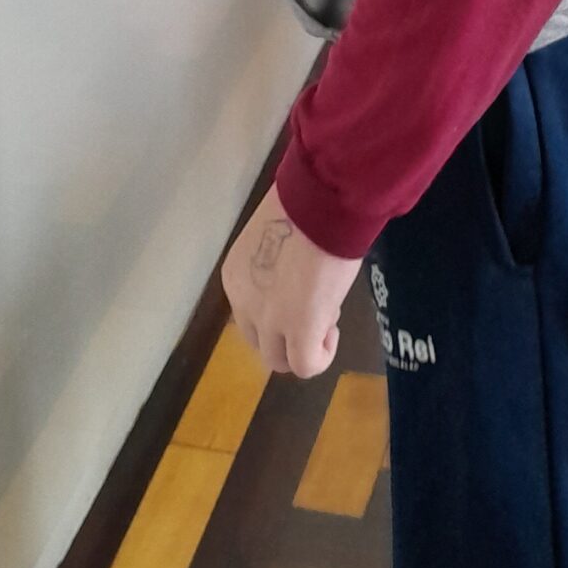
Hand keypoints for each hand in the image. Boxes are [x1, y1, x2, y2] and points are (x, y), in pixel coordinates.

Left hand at [220, 181, 363, 378]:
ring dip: (303, 346)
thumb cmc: (305, 208)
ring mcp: (269, 320)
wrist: (321, 202)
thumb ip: (275, 268)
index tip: (303, 289)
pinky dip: (320, 357)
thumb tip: (298, 281)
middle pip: (260, 340)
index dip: (279, 308)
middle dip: (287, 333)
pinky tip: (332, 332)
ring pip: (278, 360)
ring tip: (325, 318)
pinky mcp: (298, 330)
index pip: (250, 313)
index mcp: (236, 277)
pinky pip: (305, 365)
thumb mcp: (275, 242)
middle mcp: (243, 302)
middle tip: (315, 306)